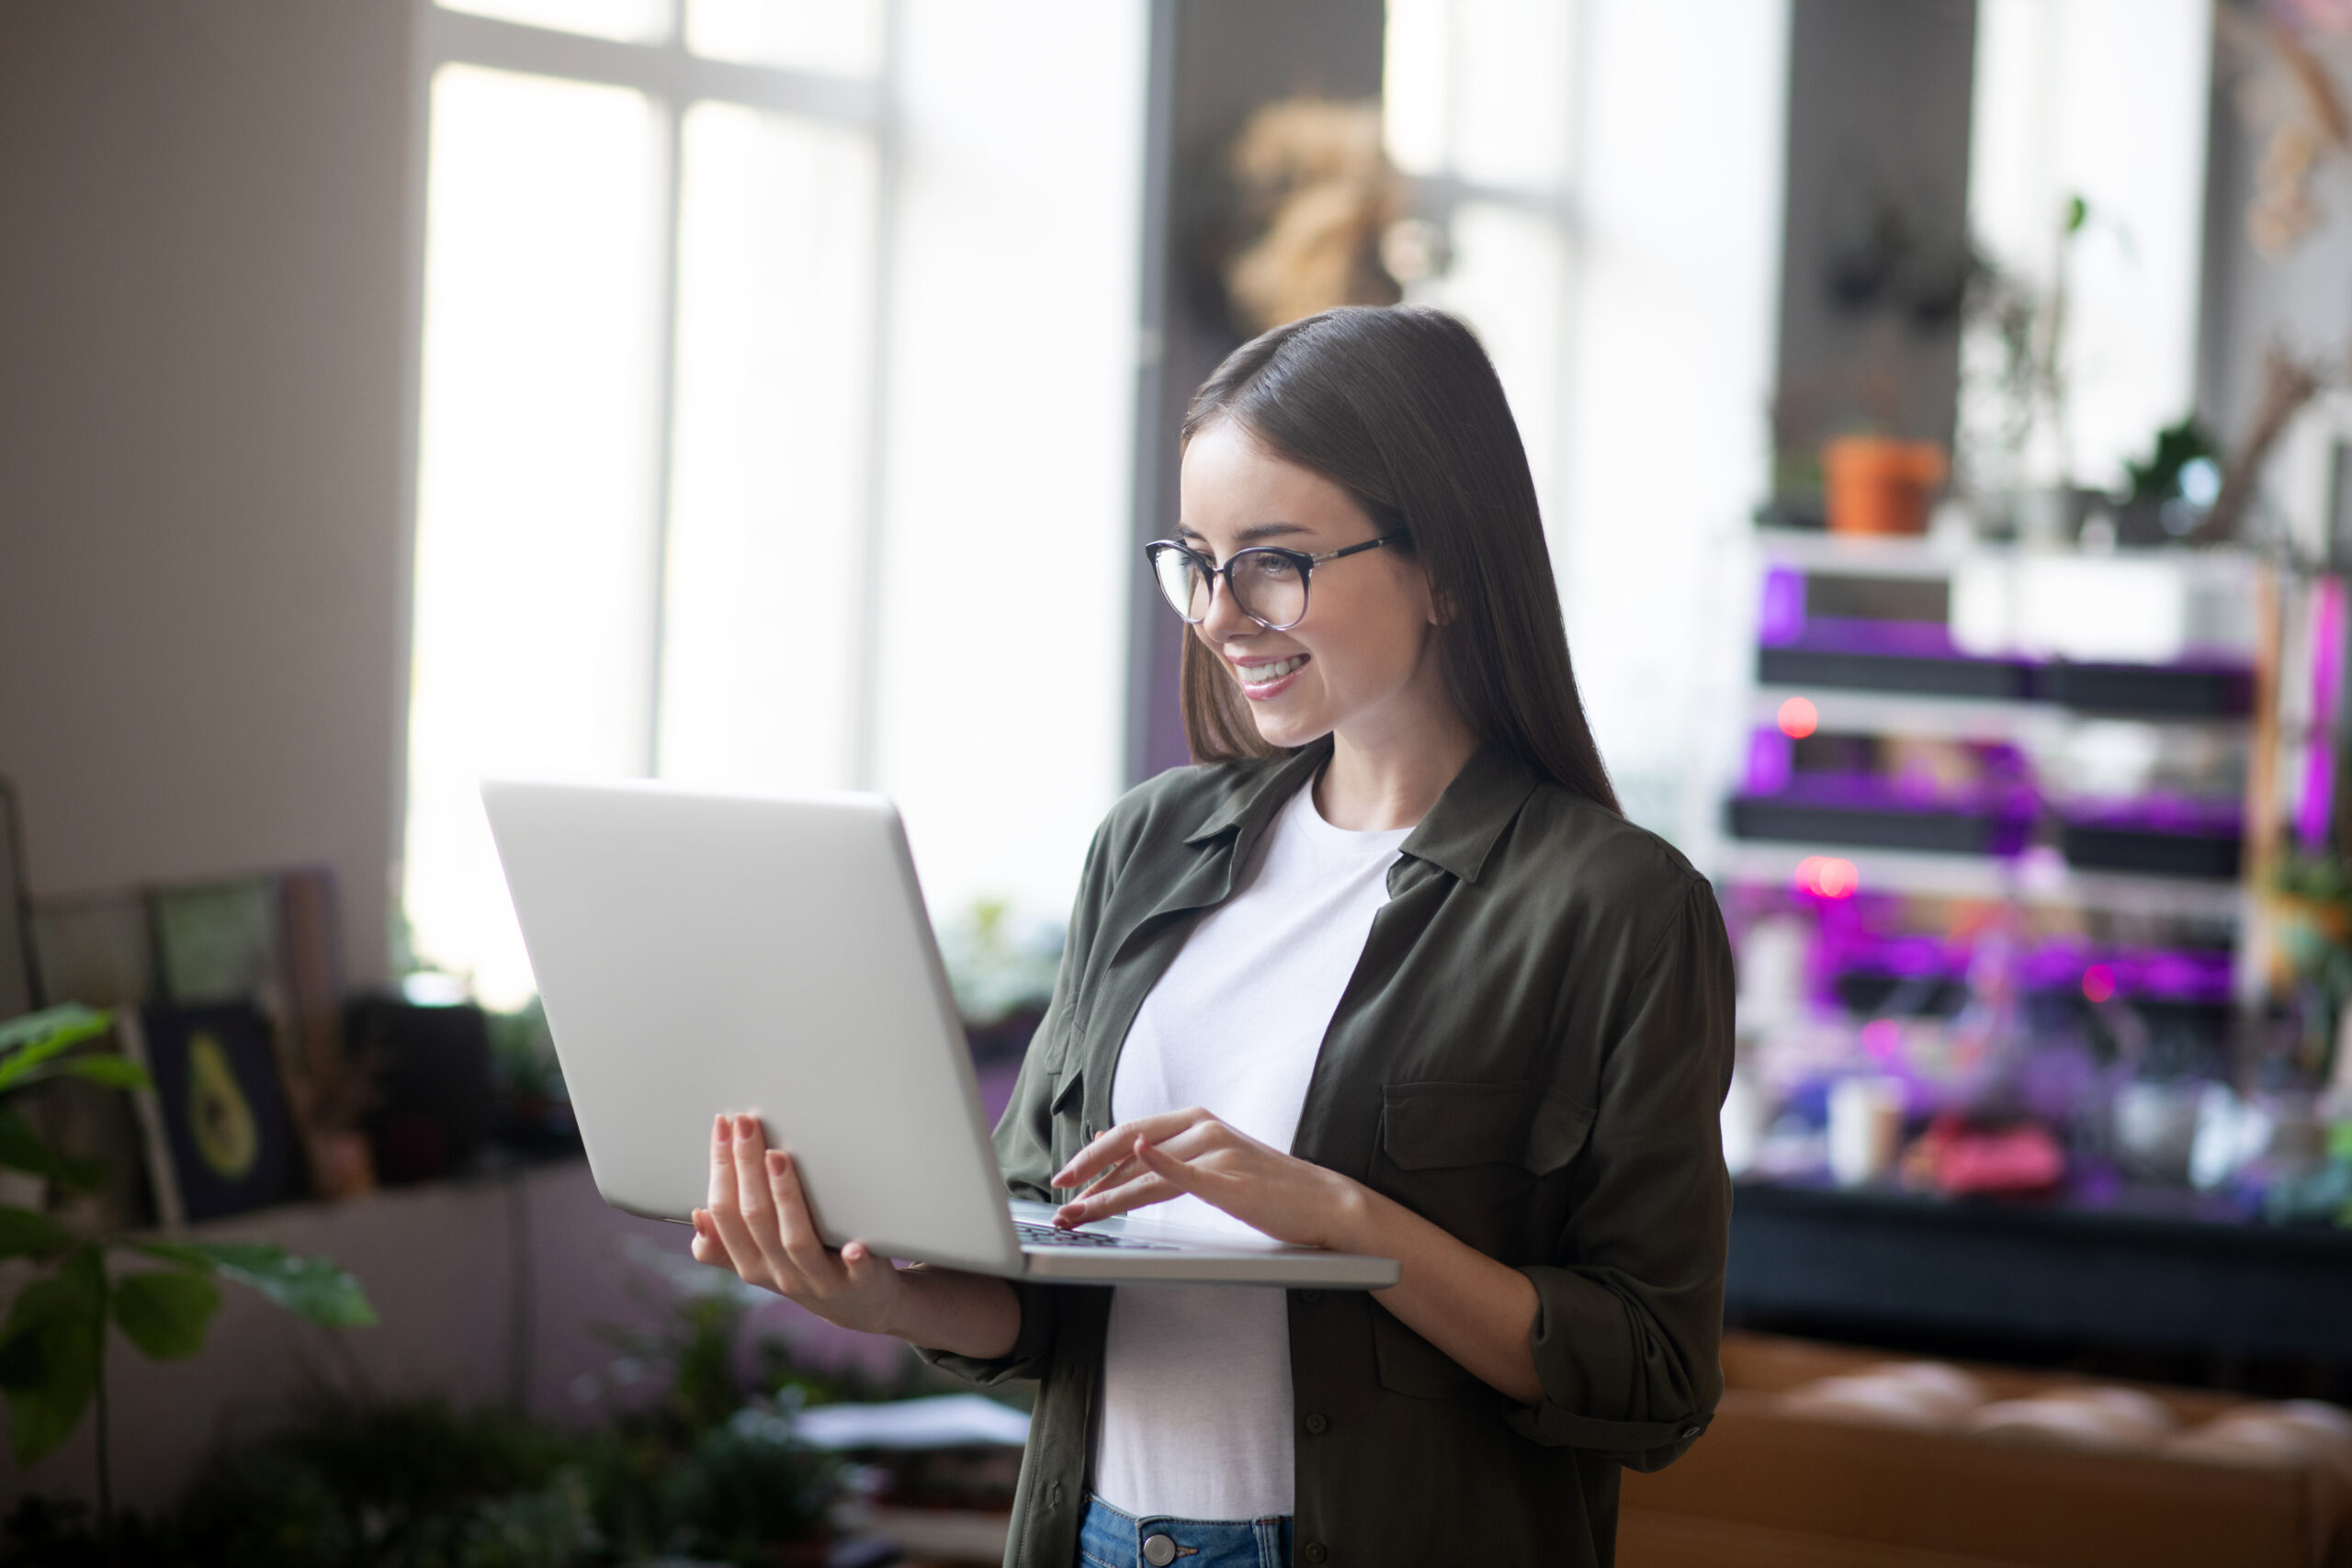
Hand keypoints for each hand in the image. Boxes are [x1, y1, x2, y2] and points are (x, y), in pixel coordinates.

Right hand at [690, 1112, 903, 1335]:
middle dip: (746, 1166)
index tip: (722, 1125)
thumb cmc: (806, 1268)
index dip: (720, 1169)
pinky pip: (855, 1272)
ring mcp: (819, 1279)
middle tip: (745, 1122)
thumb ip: (727, 1242)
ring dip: (786, 1198)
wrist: (859, 1307)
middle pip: (755, 1218)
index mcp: (751, 1263)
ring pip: (796, 1240)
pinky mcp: (859, 1283)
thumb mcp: (761, 1260)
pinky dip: (854, 1259)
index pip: (725, 1213)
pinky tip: (854, 1244)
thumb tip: (698, 1216)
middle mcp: (780, 1273)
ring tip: (779, 1157)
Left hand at [1049, 1107, 1370, 1250]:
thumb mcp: (1213, 1159)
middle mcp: (1203, 1128)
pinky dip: (1160, 1163)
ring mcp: (1219, 1152)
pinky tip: (1137, 1157)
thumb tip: (1121, 1151)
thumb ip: (1171, 1154)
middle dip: (1087, 1170)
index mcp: (1195, 1120)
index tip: (1065, 1176)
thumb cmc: (1266, 1186)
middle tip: (1058, 1192)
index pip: (1128, 1132)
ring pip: (1147, 1173)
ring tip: (1077, 1213)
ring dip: (1106, 1196)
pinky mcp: (1233, 1181)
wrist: (1322, 1201)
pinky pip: (1188, 1173)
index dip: (1091, 1155)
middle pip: (1129, 1144)